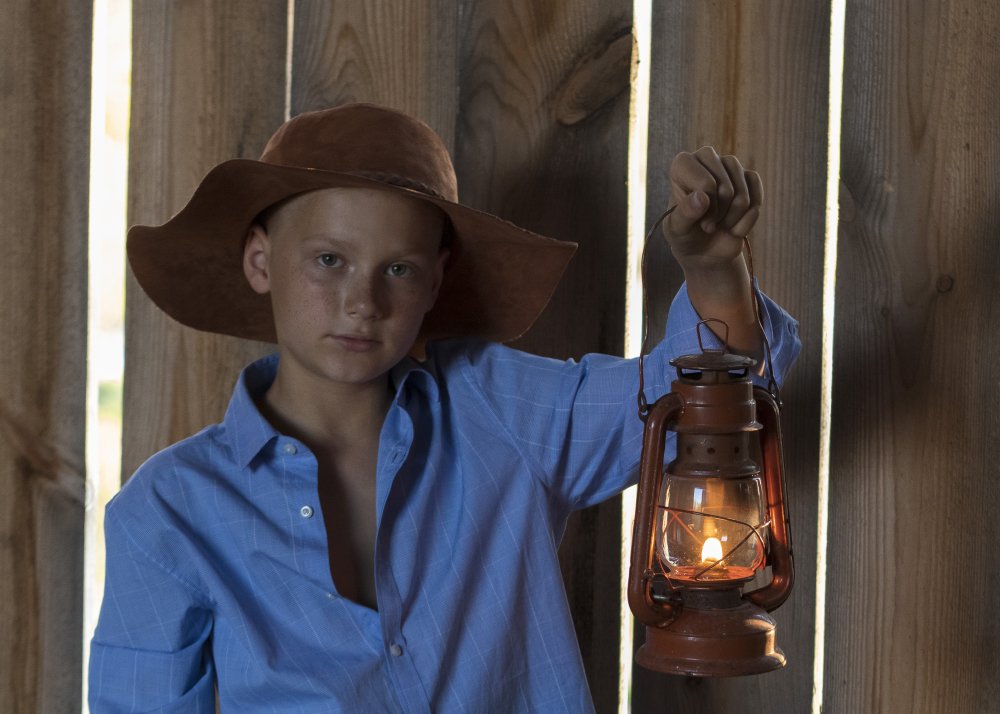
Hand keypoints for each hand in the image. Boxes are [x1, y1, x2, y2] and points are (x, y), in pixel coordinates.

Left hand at [663, 147, 762, 266]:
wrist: (704, 248)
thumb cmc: (685, 234)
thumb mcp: (677, 229)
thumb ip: (685, 213)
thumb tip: (702, 197)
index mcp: (683, 164)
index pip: (706, 183)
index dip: (706, 209)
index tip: (698, 220)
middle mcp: (707, 157)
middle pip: (725, 189)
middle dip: (719, 215)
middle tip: (708, 226)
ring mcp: (730, 165)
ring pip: (742, 195)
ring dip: (732, 219)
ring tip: (720, 225)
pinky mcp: (749, 178)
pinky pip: (757, 199)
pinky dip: (747, 220)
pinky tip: (735, 226)